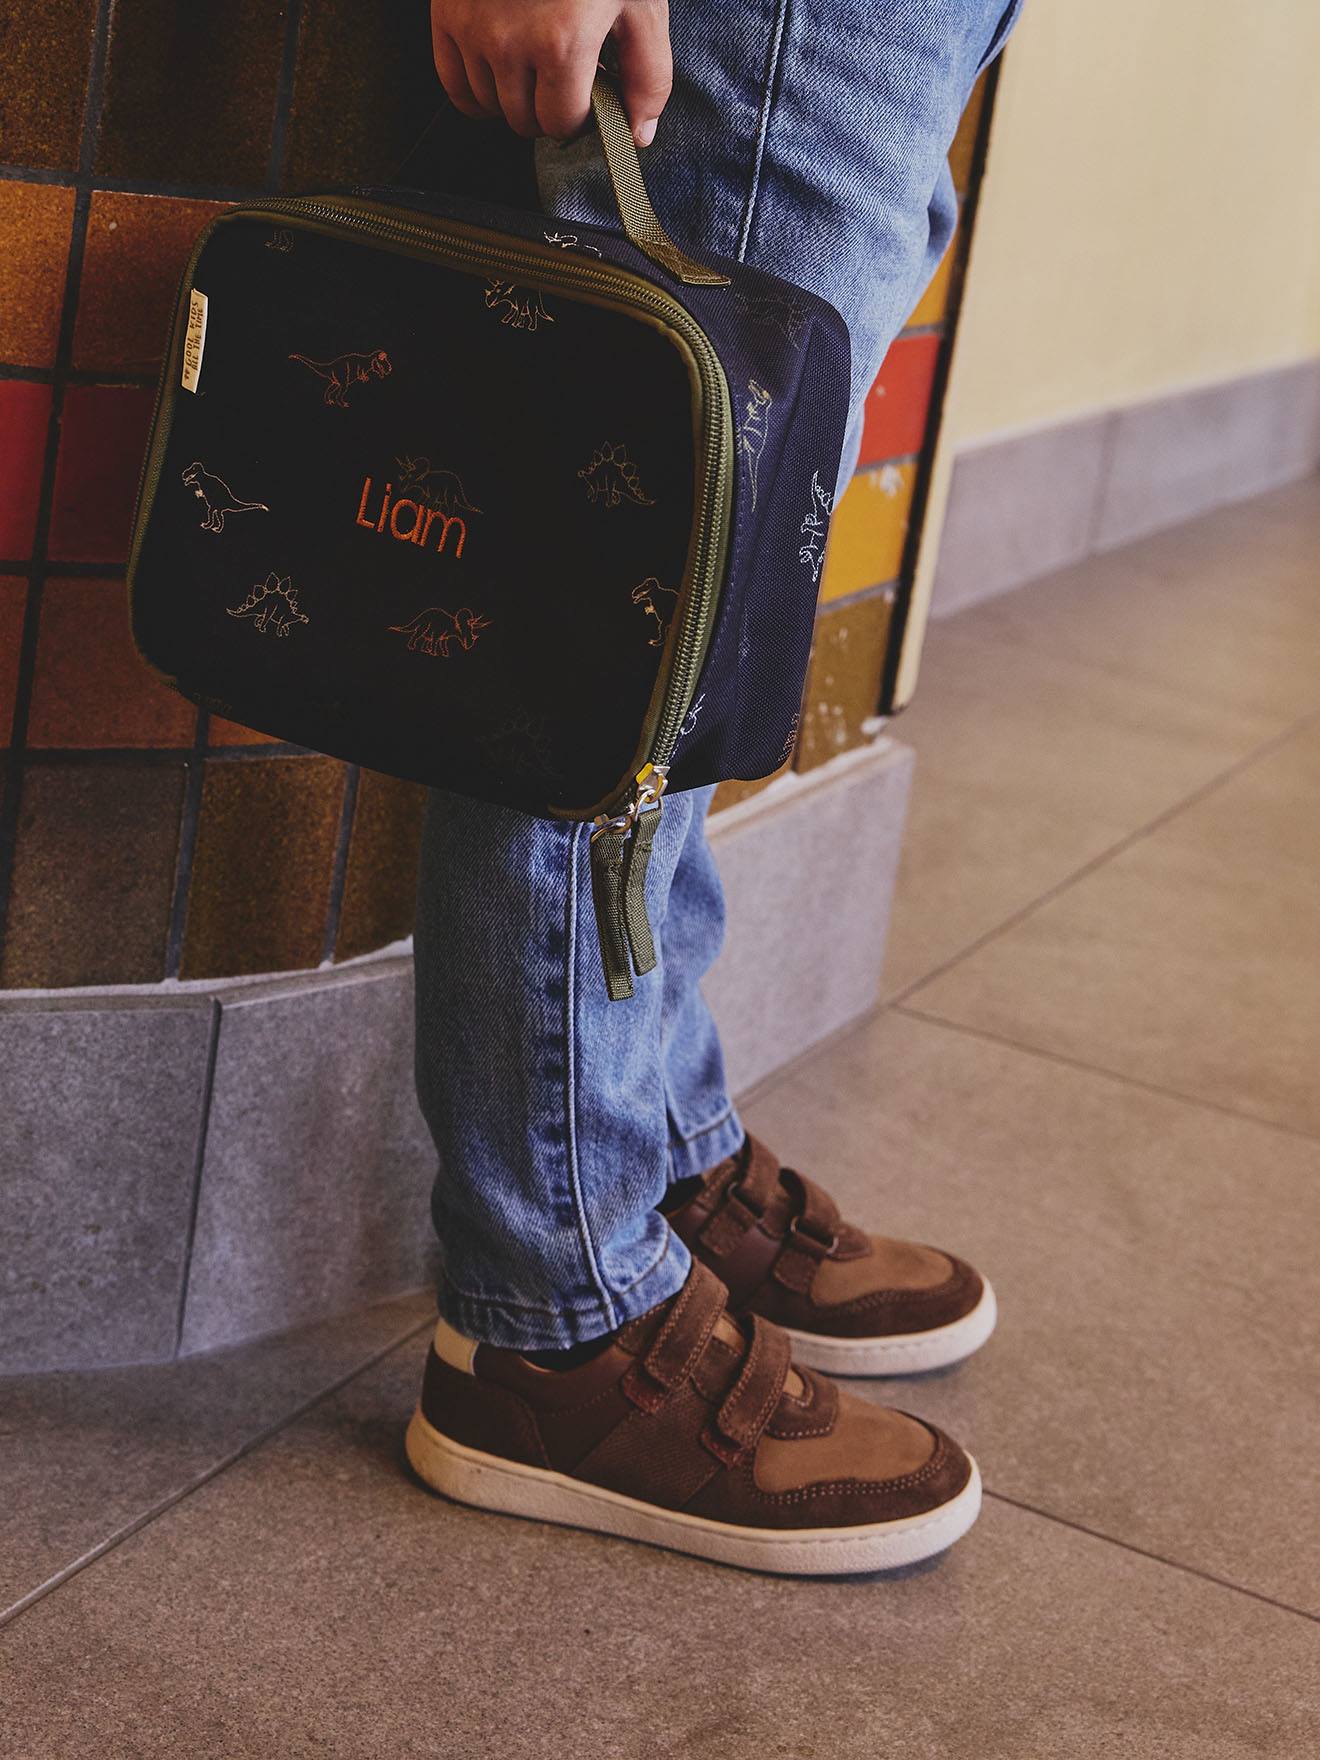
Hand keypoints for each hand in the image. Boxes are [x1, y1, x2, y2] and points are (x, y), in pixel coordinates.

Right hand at [430, 0, 670, 147]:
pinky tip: (500, 78)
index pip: (560, 123)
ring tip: (536, 65)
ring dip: (515, 98)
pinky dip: (476, 93)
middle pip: (524, 120)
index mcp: (561, 44)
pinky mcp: (448, 14)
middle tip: (565, 79)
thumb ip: (648, 76)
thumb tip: (638, 135)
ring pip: (490, 106)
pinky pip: (453, 85)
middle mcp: (510, 43)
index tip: (588, 94)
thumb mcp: (640, 5)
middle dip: (549, 109)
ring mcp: (473, 30)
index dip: (580, 115)